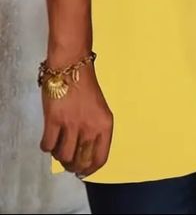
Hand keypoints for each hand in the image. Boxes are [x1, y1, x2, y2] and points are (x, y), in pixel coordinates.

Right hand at [40, 60, 112, 177]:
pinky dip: (47, 146)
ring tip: (59, 147)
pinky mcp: (54, 120)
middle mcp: (90, 127)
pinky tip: (49, 139)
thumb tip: (84, 155)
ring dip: (59, 156)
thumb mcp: (99, 110)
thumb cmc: (86, 88)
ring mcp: (71, 124)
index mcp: (105, 124)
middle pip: (80, 161)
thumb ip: (95, 131)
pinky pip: (48, 146)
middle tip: (68, 161)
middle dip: (73, 166)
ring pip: (63, 156)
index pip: (100, 158)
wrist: (72, 67)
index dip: (90, 170)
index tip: (83, 172)